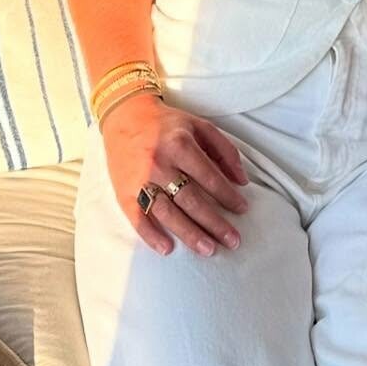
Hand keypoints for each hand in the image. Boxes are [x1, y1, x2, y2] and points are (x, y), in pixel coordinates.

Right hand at [101, 91, 250, 257]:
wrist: (124, 116)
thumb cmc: (167, 123)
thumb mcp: (200, 126)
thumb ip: (224, 150)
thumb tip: (242, 180)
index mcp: (180, 144)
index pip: (209, 177)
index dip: (228, 196)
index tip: (242, 210)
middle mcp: (160, 163)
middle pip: (191, 200)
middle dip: (214, 223)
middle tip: (233, 241)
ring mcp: (140, 180)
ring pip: (168, 213)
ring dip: (190, 234)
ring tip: (209, 249)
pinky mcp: (123, 192)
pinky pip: (138, 219)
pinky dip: (152, 235)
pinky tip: (167, 248)